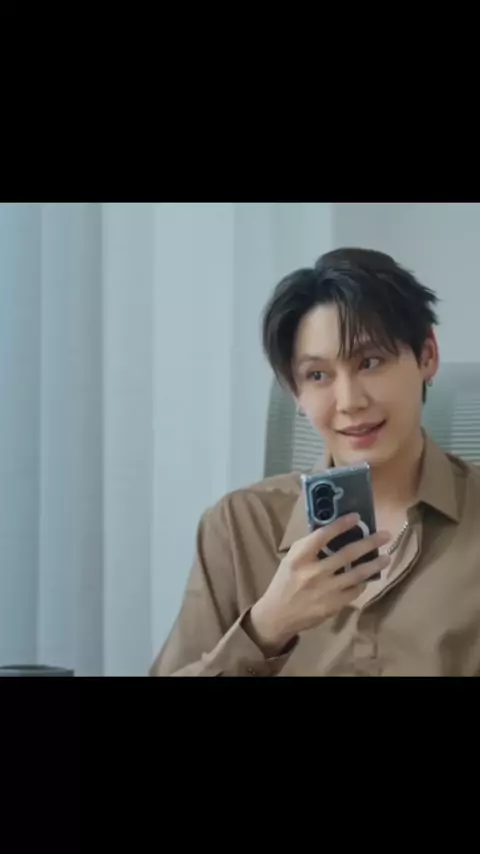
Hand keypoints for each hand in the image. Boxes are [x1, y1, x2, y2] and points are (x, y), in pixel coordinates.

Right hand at [249, 513, 390, 654]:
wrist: (278, 615)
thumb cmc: (285, 582)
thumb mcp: (291, 560)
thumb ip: (309, 547)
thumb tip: (333, 530)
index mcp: (299, 558)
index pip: (322, 536)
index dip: (340, 525)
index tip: (356, 517)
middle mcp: (313, 573)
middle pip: (347, 554)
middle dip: (369, 542)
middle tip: (385, 535)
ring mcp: (325, 591)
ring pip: (357, 574)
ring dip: (374, 564)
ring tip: (387, 557)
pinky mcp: (333, 606)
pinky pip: (354, 591)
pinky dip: (362, 583)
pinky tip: (368, 578)